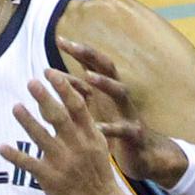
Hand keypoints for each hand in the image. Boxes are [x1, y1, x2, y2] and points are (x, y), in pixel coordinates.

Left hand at [0, 69, 123, 194]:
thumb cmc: (96, 170)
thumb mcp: (98, 143)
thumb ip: (84, 122)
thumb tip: (72, 96)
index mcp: (89, 135)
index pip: (77, 106)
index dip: (63, 88)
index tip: (50, 72)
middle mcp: (76, 146)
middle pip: (59, 118)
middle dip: (45, 98)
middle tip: (31, 82)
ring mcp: (62, 162)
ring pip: (42, 138)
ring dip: (28, 122)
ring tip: (16, 106)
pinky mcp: (50, 178)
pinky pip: (29, 164)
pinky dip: (15, 156)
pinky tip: (2, 147)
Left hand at [57, 37, 187, 186]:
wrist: (143, 155)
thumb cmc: (114, 129)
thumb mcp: (93, 109)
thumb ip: (75, 92)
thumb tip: (51, 77)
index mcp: (107, 89)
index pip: (93, 63)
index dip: (78, 50)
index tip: (59, 39)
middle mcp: (118, 96)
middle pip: (108, 68)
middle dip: (91, 55)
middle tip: (72, 46)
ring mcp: (129, 112)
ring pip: (120, 91)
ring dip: (104, 82)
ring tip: (88, 76)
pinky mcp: (135, 133)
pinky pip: (124, 128)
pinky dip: (111, 127)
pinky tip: (97, 127)